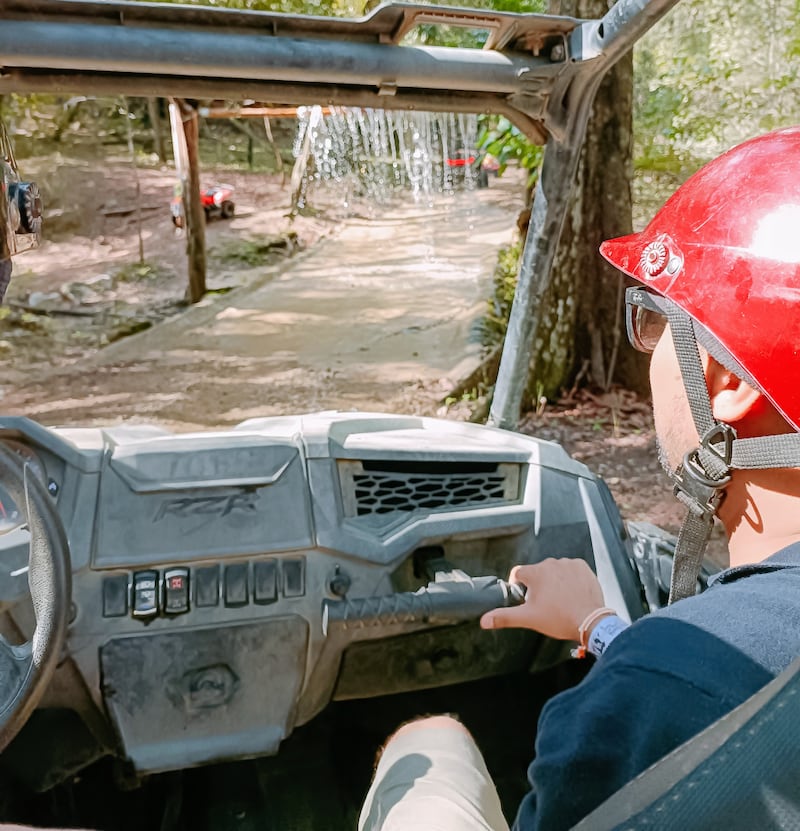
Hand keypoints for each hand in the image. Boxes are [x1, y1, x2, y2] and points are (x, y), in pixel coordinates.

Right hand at [480, 558, 605, 641]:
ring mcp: (568, 564)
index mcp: (535, 573)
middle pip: (537, 572)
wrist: (590, 621)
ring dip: (555, 581)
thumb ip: (504, 617)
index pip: (518, 573)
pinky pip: (571, 569)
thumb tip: (484, 620)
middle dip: (539, 585)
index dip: (519, 586)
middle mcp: (551, 563)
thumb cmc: (559, 619)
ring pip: (554, 570)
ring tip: (561, 600)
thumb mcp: (528, 619)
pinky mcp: (582, 567)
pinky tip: (572, 593)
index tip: (526, 598)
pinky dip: (570, 579)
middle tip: (545, 604)